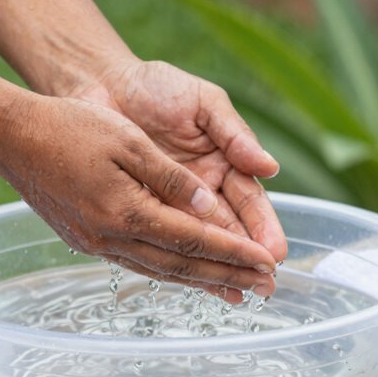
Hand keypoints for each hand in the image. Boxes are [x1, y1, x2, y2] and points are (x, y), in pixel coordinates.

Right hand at [0, 93, 277, 298]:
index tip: (268, 262)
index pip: (195, 239)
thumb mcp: (129, 141)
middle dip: (227, 276)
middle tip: (266, 288)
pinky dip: (168, 271)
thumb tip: (210, 208)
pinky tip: (185, 275)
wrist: (12, 138)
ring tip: (234, 291)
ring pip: (160, 270)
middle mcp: (113, 238)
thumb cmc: (71, 127)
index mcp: (128, 212)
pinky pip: (137, 263)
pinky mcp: (86, 241)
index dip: (235, 252)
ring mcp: (96, 244)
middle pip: (182, 265)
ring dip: (200, 282)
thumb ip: (172, 179)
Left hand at [67, 60, 287, 263]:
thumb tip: (270, 167)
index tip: (273, 251)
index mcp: (224, 164)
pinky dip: (175, 260)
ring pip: (198, 240)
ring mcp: (171, 203)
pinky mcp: (141, 210)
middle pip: (230, 229)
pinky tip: (192, 281)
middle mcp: (202, 190)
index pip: (249, 202)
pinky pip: (161, 239)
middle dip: (248, 256)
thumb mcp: (204, 103)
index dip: (262, 227)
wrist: (104, 85)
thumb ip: (234, 134)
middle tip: (265, 283)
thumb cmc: (157, 87)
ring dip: (218, 266)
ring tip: (237, 291)